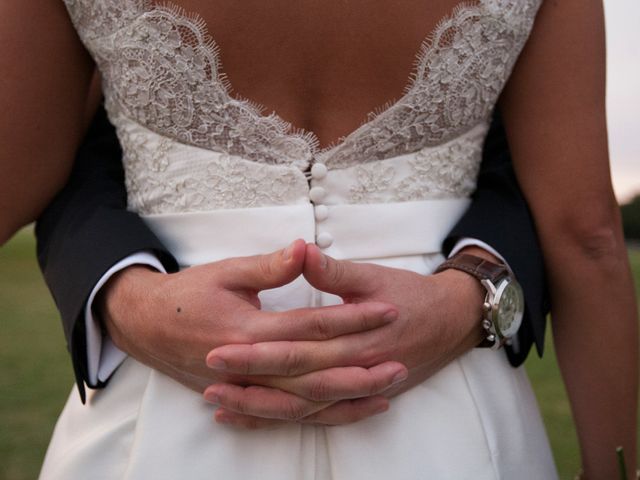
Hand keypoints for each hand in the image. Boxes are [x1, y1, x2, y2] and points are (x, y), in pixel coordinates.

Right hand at [98, 239, 405, 421]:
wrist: (145, 326)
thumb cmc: (187, 295)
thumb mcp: (225, 271)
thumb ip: (269, 266)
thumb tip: (305, 248)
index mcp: (249, 329)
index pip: (312, 325)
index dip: (352, 317)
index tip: (387, 309)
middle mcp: (251, 366)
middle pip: (315, 373)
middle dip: (360, 369)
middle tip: (401, 361)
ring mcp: (247, 387)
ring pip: (305, 402)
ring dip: (347, 398)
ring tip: (385, 391)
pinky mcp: (244, 397)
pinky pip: (287, 415)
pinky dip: (319, 416)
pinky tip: (347, 411)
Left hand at [204, 244, 489, 425]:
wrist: (452, 320)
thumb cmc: (411, 294)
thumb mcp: (375, 275)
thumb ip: (334, 270)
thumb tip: (302, 253)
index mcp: (354, 337)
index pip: (297, 347)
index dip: (258, 350)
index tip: (219, 348)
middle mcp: (353, 369)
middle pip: (294, 384)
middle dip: (250, 384)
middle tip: (209, 380)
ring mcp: (355, 387)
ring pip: (303, 409)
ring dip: (263, 409)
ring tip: (222, 406)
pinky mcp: (357, 395)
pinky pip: (319, 417)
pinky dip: (287, 420)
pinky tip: (257, 418)